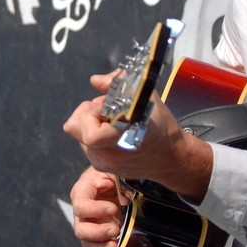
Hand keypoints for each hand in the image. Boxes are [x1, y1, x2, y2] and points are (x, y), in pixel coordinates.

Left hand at [63, 73, 212, 201]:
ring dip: (91, 122)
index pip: (89, 133)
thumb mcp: (145, 98)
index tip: (106, 106)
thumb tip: (96, 80)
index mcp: (123, 140)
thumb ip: (118, 85)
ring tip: (113, 119)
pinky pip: (85, 144)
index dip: (91, 114)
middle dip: (87, 113)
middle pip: (74, 129)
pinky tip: (112, 130)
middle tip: (106, 109)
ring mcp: (103, 164)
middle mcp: (110, 156)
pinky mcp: (101, 167)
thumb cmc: (161, 127)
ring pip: (78, 134)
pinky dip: (94, 132)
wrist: (172, 158)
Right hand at [70, 167, 127, 246]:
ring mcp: (89, 222)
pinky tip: (116, 245)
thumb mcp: (114, 170)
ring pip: (86, 239)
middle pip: (80, 227)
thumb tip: (125, 197)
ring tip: (115, 243)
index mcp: (83, 190)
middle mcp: (82, 209)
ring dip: (100, 244)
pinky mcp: (97, 231)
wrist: (115, 180)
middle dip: (97, 232)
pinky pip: (95, 245)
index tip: (113, 209)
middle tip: (115, 229)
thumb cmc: (111, 172)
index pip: (80, 204)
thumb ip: (118, 179)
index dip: (94, 209)